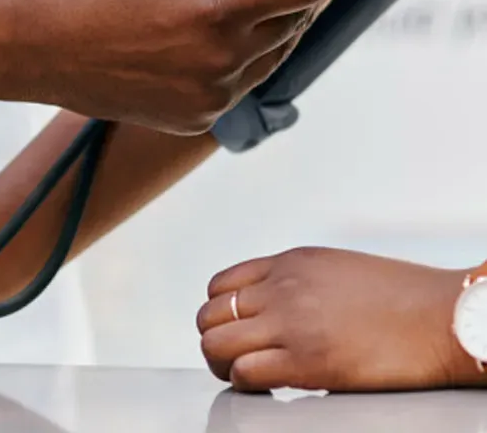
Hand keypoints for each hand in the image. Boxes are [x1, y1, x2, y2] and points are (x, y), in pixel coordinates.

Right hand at [0, 0, 337, 134]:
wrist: (37, 45)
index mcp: (218, 10)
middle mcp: (222, 61)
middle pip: (294, 26)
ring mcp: (208, 98)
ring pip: (270, 61)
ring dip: (275, 32)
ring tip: (260, 6)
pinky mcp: (191, 120)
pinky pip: (237, 88)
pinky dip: (241, 63)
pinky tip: (220, 42)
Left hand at [197, 247, 478, 392]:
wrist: (441, 317)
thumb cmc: (400, 298)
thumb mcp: (335, 268)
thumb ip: (296, 279)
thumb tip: (274, 302)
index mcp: (289, 262)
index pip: (220, 285)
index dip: (220, 313)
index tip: (232, 331)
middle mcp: (282, 288)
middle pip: (209, 315)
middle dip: (215, 338)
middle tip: (232, 358)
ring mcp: (291, 323)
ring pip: (215, 343)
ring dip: (222, 363)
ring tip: (240, 374)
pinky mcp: (306, 361)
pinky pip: (243, 372)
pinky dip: (243, 382)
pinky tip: (263, 386)